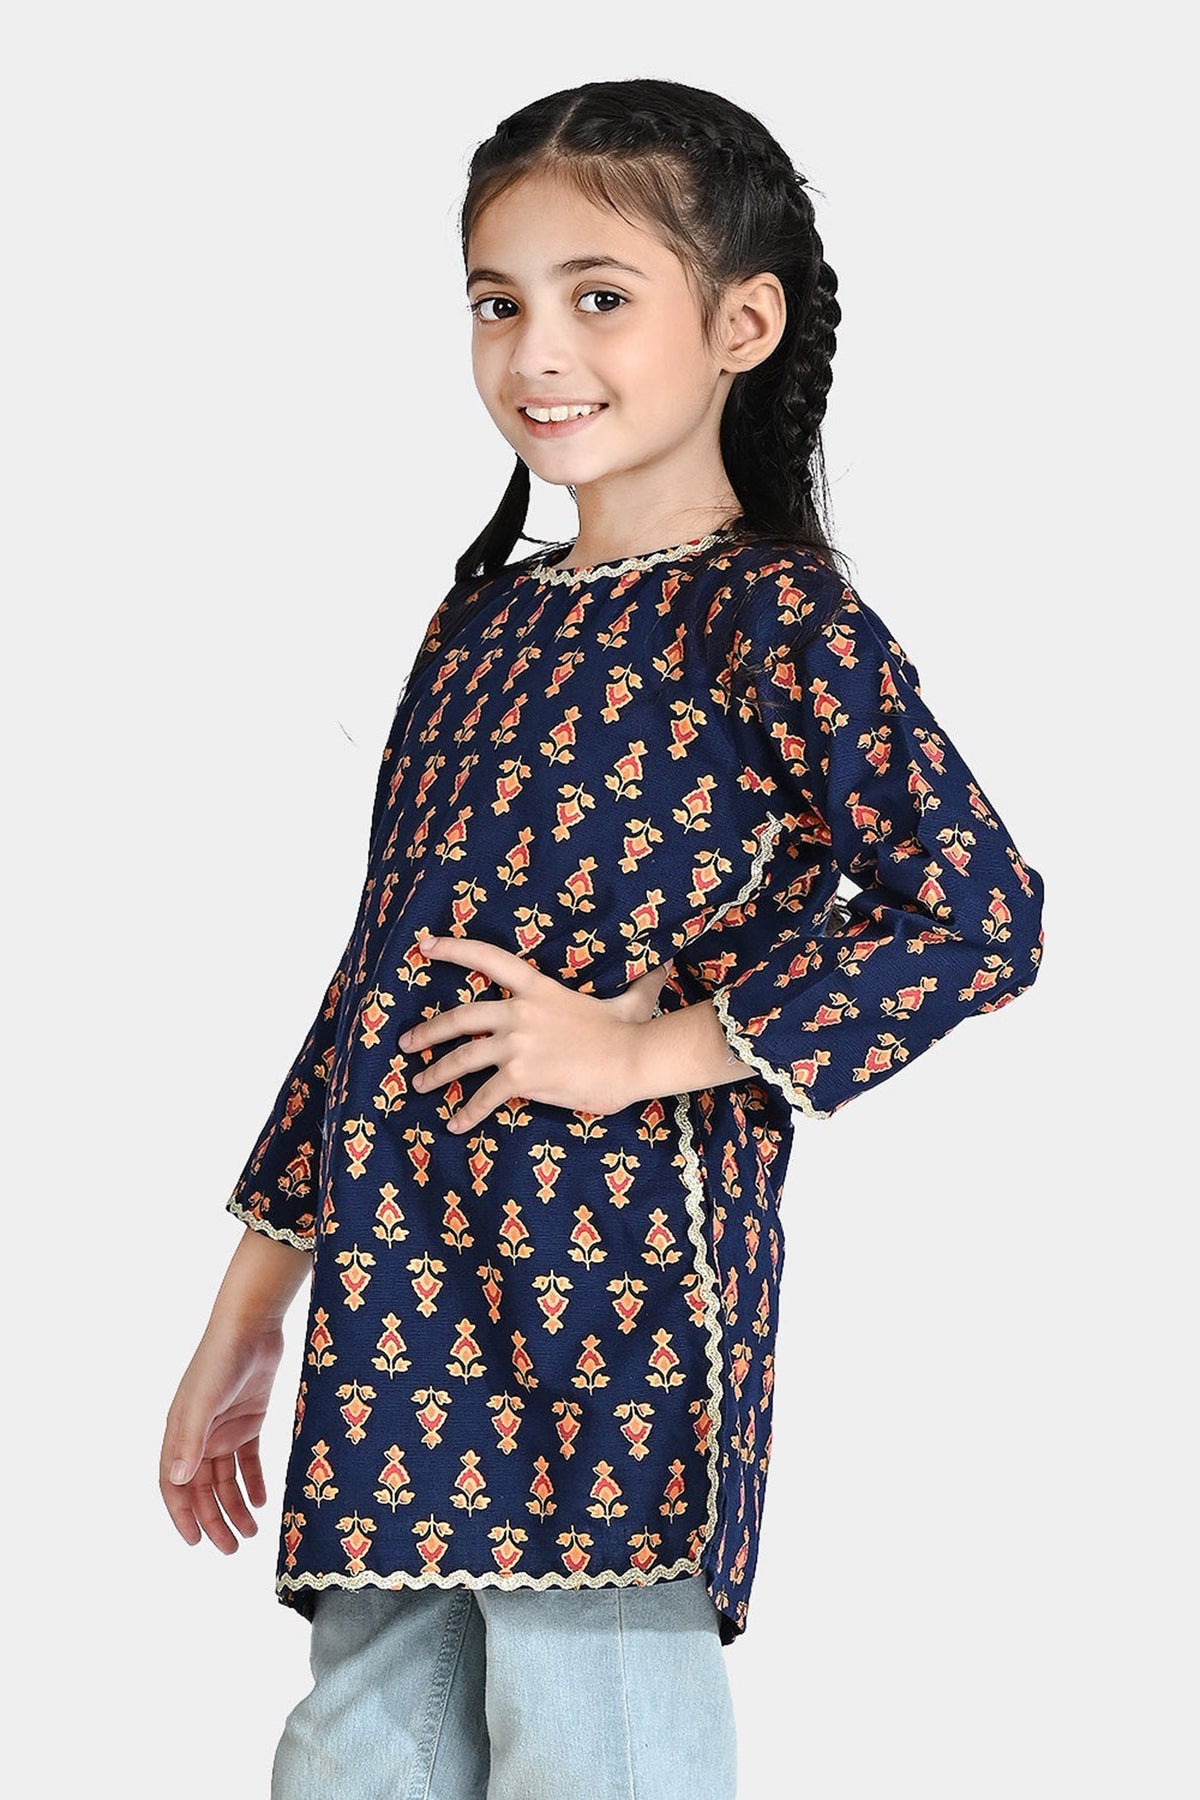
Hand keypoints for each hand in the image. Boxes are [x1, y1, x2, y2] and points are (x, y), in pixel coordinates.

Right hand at [159, 1317, 286, 1553]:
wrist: (253, 1326)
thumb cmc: (220, 1360)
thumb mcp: (204, 1401)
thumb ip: (191, 1439)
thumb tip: (180, 1480)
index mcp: (180, 1433)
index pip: (175, 1485)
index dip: (182, 1515)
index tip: (196, 1542)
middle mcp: (199, 1434)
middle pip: (203, 1489)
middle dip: (215, 1520)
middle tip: (232, 1549)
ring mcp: (224, 1428)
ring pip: (226, 1479)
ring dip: (236, 1506)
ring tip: (251, 1534)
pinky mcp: (249, 1420)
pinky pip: (248, 1460)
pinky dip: (254, 1481)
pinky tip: (263, 1500)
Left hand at [400, 933, 673, 1132]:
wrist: (636, 1060)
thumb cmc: (632, 1032)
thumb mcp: (631, 998)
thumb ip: (639, 980)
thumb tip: (666, 963)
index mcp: (538, 989)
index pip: (488, 959)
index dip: (453, 949)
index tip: (423, 944)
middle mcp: (519, 1013)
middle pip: (459, 1018)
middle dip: (428, 1031)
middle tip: (406, 1042)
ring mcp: (518, 1046)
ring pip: (462, 1058)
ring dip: (435, 1072)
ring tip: (418, 1083)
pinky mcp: (521, 1078)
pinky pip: (484, 1097)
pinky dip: (466, 1112)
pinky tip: (455, 1124)